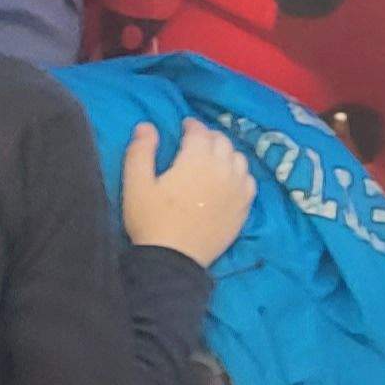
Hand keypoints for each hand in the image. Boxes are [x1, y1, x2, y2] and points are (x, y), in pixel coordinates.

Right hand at [122, 123, 252, 268]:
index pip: (200, 132)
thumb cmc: (151, 220)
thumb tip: (147, 126)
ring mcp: (237, 188)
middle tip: (197, 141)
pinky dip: (239, 172)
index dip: (192, 125)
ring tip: (214, 157)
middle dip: (209, 137)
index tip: (184, 125)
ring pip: (239, 158)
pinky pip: (249, 180)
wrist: (173, 259)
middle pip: (222, 141)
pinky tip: (229, 178)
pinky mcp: (244, 206)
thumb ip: (141, 152)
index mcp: (196, 160)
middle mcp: (223, 169)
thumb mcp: (136, 185)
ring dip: (226, 152)